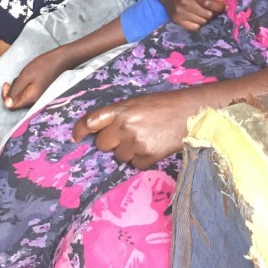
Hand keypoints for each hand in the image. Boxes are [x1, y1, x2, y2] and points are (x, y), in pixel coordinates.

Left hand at [2, 49, 64, 109]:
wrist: (60, 60)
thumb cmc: (43, 66)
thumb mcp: (26, 76)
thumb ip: (15, 90)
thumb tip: (6, 104)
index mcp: (30, 98)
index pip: (11, 106)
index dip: (5, 96)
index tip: (6, 84)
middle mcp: (34, 101)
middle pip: (16, 102)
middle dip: (12, 91)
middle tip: (15, 78)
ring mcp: (38, 97)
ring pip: (21, 97)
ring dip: (18, 88)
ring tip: (23, 76)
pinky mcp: (40, 92)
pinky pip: (27, 93)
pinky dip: (24, 86)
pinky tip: (28, 77)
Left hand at [72, 88, 210, 167]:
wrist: (192, 114)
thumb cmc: (165, 105)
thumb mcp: (139, 103)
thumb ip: (120, 115)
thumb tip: (104, 133)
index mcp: (122, 109)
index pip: (92, 120)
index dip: (80, 129)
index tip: (75, 137)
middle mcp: (125, 125)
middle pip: (103, 144)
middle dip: (111, 142)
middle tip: (128, 135)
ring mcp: (135, 142)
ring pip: (119, 156)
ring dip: (128, 151)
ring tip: (147, 138)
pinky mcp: (147, 156)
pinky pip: (135, 164)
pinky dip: (141, 159)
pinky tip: (154, 146)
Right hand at [161, 0, 225, 30]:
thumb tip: (222, 0)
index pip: (208, 3)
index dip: (219, 7)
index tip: (224, 7)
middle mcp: (184, 3)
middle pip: (207, 15)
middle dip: (214, 13)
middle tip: (214, 10)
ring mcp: (179, 13)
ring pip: (202, 22)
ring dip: (207, 19)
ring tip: (205, 13)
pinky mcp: (176, 20)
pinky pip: (194, 27)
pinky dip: (199, 24)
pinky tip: (198, 17)